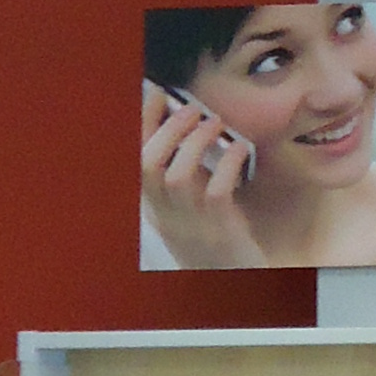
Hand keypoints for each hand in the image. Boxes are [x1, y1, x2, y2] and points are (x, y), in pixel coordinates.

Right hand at [140, 81, 266, 267]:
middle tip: (192, 108)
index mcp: (155, 206)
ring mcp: (192, 223)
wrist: (236, 282)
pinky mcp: (220, 230)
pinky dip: (226, 164)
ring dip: (195, 142)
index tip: (155, 93)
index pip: (136, 159)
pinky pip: (216, 192)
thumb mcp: (189, 205)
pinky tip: (238, 149)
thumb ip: (185, 173)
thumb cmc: (216, 238)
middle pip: (147, 164)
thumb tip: (188, 128)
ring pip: (177, 176)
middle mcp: (167, 215)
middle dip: (167, 129)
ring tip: (214, 122)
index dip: (142, 124)